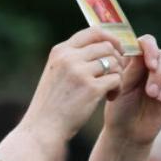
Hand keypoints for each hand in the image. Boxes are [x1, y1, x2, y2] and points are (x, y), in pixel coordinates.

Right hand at [20, 27, 127, 146]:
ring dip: (118, 75)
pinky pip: (116, 79)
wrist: (42, 128)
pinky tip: (109, 97)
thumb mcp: (55, 73)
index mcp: (61, 51)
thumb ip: (72, 58)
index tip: (117, 50)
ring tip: (110, 89)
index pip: (93, 31)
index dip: (111, 38)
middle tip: (114, 75)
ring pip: (114, 63)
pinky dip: (117, 88)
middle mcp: (69, 58)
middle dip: (116, 60)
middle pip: (107, 46)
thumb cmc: (51, 104)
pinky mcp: (91, 89)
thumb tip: (101, 45)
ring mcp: (80, 72)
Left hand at [101, 34, 160, 147]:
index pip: (146, 42)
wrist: (128, 132)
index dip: (151, 49)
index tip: (151, 65)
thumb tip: (141, 52)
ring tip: (157, 97)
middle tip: (150, 93)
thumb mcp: (121, 88)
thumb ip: (131, 69)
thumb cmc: (119, 110)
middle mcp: (149, 65)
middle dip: (158, 73)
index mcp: (133, 61)